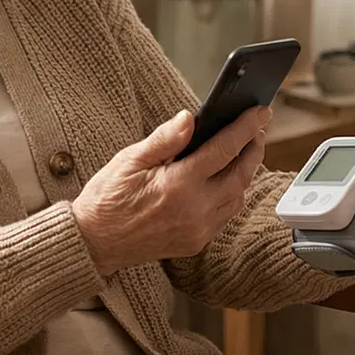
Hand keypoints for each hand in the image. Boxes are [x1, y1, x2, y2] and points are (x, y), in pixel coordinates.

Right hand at [69, 106, 269, 274]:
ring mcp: (198, 229)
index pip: (224, 149)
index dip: (246, 127)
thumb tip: (189, 118)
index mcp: (178, 185)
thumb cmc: (108, 198)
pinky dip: (232, 194)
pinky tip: (225, 179)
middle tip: (257, 129)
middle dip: (254, 149)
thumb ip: (164, 139)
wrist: (95, 243)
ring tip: (243, 151)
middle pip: (241, 174)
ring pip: (238, 196)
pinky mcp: (196, 242)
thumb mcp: (129, 160)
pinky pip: (226, 215)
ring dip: (245, 172)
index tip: (260, 111)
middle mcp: (195, 210)